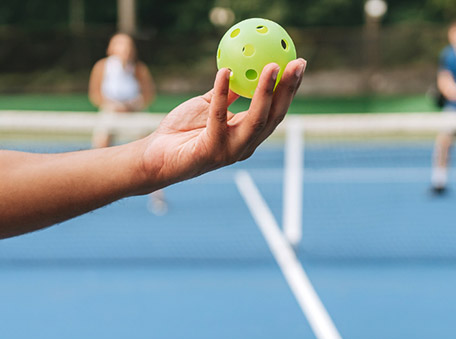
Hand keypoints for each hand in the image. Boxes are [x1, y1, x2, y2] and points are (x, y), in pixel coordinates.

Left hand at [139, 59, 305, 185]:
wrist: (156, 156)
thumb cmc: (183, 131)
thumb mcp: (210, 106)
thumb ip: (228, 93)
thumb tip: (243, 66)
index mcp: (248, 134)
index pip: (276, 111)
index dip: (290, 89)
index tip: (299, 63)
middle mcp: (245, 145)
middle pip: (274, 116)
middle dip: (288, 90)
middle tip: (296, 64)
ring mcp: (230, 151)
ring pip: (256, 120)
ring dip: (266, 93)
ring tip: (272, 67)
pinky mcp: (211, 151)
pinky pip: (219, 117)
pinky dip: (223, 93)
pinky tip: (224, 71)